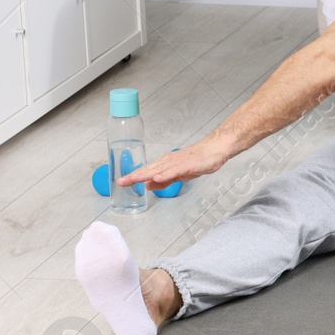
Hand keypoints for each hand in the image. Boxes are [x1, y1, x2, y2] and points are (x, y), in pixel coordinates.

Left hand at [116, 137, 230, 189]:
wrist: (214, 149)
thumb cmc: (199, 160)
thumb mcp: (179, 174)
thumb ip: (164, 181)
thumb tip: (148, 185)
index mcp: (165, 164)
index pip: (146, 171)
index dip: (133, 177)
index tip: (121, 182)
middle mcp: (168, 161)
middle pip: (148, 170)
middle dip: (134, 176)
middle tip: (120, 181)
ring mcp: (177, 162)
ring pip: (158, 169)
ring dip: (145, 175)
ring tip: (133, 180)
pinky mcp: (187, 165)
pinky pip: (174, 171)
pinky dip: (165, 175)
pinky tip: (157, 178)